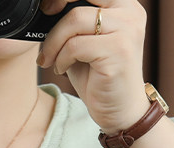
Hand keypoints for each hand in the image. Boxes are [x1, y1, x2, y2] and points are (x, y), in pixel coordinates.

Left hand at [38, 0, 148, 133]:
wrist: (120, 111)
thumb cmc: (100, 77)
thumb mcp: (84, 42)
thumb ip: (74, 23)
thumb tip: (46, 8)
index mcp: (124, 4)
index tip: (48, 7)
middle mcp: (130, 12)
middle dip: (57, 4)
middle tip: (44, 20)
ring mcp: (127, 31)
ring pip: (75, 19)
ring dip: (54, 41)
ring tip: (50, 59)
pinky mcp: (118, 52)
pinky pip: (76, 46)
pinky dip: (61, 58)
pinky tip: (62, 68)